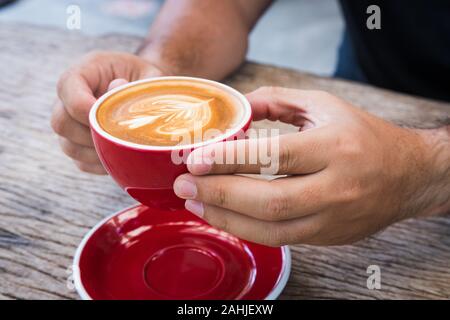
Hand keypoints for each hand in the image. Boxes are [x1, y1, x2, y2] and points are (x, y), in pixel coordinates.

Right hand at [51, 51, 165, 173]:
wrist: (147, 90)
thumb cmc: (147, 79)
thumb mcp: (149, 75)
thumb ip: (135, 83)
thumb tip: (118, 89)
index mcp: (85, 70)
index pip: (68, 88)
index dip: (86, 108)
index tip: (112, 119)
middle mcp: (69, 97)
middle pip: (61, 122)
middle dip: (90, 134)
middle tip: (119, 135)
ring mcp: (71, 123)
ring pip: (68, 146)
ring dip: (96, 152)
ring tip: (123, 147)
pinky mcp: (80, 145)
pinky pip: (81, 162)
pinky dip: (100, 164)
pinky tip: (120, 156)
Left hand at [174, 87, 446, 245]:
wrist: (406, 176)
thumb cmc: (363, 135)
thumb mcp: (324, 105)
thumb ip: (277, 100)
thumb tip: (237, 105)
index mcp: (335, 147)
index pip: (274, 156)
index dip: (229, 159)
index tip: (194, 160)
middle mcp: (336, 187)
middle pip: (268, 201)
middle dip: (219, 195)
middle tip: (184, 186)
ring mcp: (332, 218)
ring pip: (271, 229)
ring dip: (226, 219)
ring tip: (194, 204)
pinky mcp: (327, 237)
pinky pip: (280, 239)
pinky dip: (246, 229)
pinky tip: (223, 216)